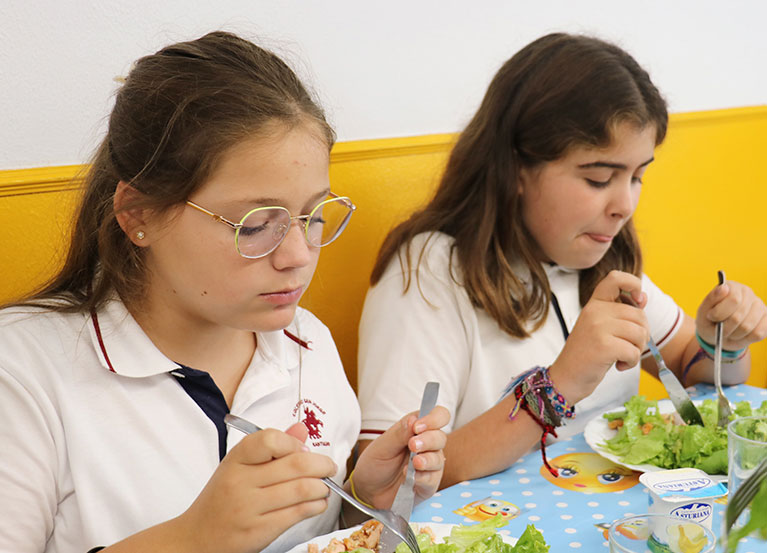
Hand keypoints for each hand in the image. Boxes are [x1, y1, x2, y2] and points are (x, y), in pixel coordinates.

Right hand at [175, 423, 336, 552]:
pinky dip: (316, 506)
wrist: (196, 538)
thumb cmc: (222, 498)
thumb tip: (302, 430)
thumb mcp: (239, 466)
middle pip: (295, 464)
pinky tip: (317, 503)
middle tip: (330, 467)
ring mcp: (249, 508)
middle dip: (322, 464)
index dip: (295, 443)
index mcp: (236, 459)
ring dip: (322, 487)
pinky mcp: (259, 531)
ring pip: (301, 489)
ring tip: (325, 487)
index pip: (271, 439)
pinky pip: (297, 514)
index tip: (304, 449)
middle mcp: (241, 482)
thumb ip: (271, 447)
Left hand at [351, 406, 448, 507]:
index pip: (438, 416)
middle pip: (440, 437)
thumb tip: (414, 420)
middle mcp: (427, 445)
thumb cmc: (375, 464)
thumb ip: (400, 433)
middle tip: (412, 445)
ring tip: (414, 463)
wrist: (367, 491)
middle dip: (428, 440)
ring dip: (427, 459)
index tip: (418, 427)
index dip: (434, 418)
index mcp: (416, 429)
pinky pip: (433, 479)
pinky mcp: (428, 484)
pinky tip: (411, 478)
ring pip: (439, 458)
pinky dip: (423, 478)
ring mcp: (429, 465)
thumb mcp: (382, 446)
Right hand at [550, 270, 649, 403]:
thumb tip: (642, 299)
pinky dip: (631, 362)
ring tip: (621, 356)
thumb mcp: (599, 326)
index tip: (638, 302)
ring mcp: (598, 328)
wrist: (566, 377)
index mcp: (594, 303)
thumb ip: (619, 312)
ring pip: (640, 333)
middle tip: (626, 346)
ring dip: (636, 349)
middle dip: (641, 334)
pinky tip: (618, 365)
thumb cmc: (587, 353)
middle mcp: (594, 311)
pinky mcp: (603, 346)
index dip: (634, 284)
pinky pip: (634, 351)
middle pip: (639, 315)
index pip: (616, 278)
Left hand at [696, 280, 766, 351]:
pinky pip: (758, 333)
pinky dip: (745, 338)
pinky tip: (739, 334)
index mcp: (732, 287)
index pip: (734, 300)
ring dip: (733, 334)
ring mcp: (760, 306)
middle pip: (739, 316)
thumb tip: (723, 287)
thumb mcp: (704, 310)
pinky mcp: (766, 320)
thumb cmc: (710, 319)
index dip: (720, 313)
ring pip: (748, 326)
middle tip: (718, 328)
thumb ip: (711, 299)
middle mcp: (748, 293)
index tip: (710, 317)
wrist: (718, 334)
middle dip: (725, 327)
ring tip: (728, 332)